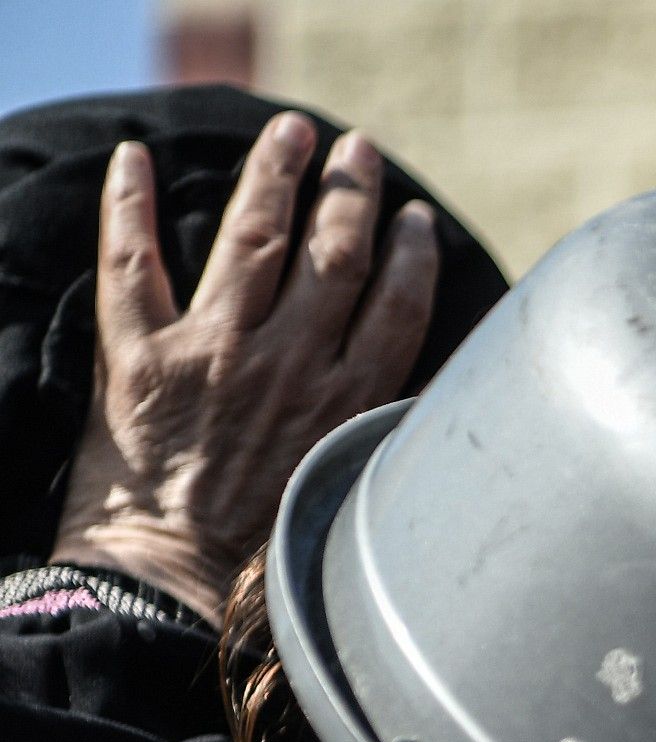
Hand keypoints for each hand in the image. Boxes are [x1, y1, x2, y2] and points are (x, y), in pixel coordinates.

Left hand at [51, 114, 438, 625]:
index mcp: (347, 404)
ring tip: (291, 130)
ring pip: (252, 238)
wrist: (175, 588)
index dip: (410, 253)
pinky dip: (129, 204)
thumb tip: (417, 410)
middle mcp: (289, 367)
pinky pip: (133, 262)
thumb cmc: (267, 563)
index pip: (395, 304)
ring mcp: (215, 355)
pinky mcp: (142, 358)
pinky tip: (134, 159)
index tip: (414, 217)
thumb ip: (377, 438)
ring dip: (276, 174)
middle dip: (350, 191)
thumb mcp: (352, 499)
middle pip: (333, 254)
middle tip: (358, 149)